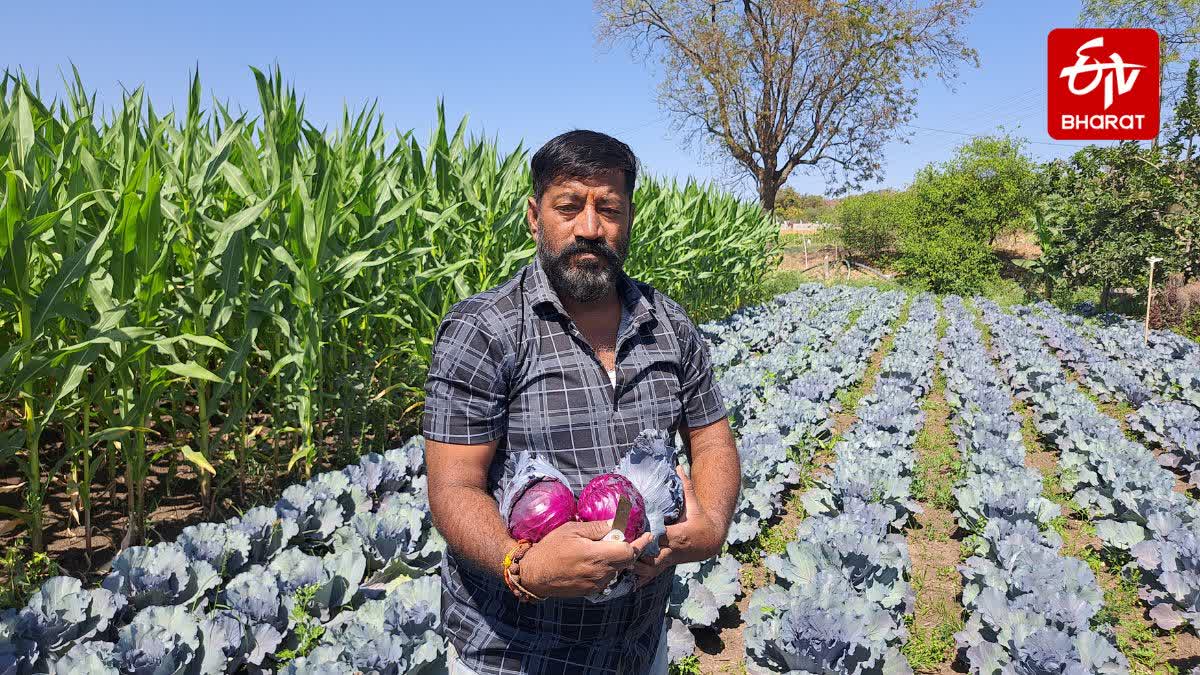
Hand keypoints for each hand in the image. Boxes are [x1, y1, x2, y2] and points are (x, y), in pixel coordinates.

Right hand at [517, 520, 645, 597]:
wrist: (535, 575)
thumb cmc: (551, 549)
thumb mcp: (572, 530)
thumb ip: (596, 528)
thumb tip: (616, 522)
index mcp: (597, 556)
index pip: (629, 551)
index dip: (641, 543)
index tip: (647, 535)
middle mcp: (600, 573)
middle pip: (626, 561)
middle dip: (631, 549)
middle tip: (629, 536)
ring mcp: (596, 584)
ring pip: (617, 569)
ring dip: (618, 558)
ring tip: (607, 547)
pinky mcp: (590, 591)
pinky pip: (607, 577)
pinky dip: (608, 567)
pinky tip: (597, 559)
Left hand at [632, 465, 721, 588]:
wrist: (710, 541)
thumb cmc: (700, 519)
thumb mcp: (694, 502)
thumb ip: (685, 485)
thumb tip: (679, 465)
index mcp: (679, 533)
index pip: (662, 535)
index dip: (648, 534)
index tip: (634, 530)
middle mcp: (673, 549)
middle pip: (653, 555)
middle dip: (638, 553)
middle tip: (620, 547)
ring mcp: (669, 559)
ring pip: (651, 568)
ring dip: (636, 567)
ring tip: (618, 562)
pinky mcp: (666, 564)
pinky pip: (652, 574)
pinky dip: (641, 578)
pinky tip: (628, 578)